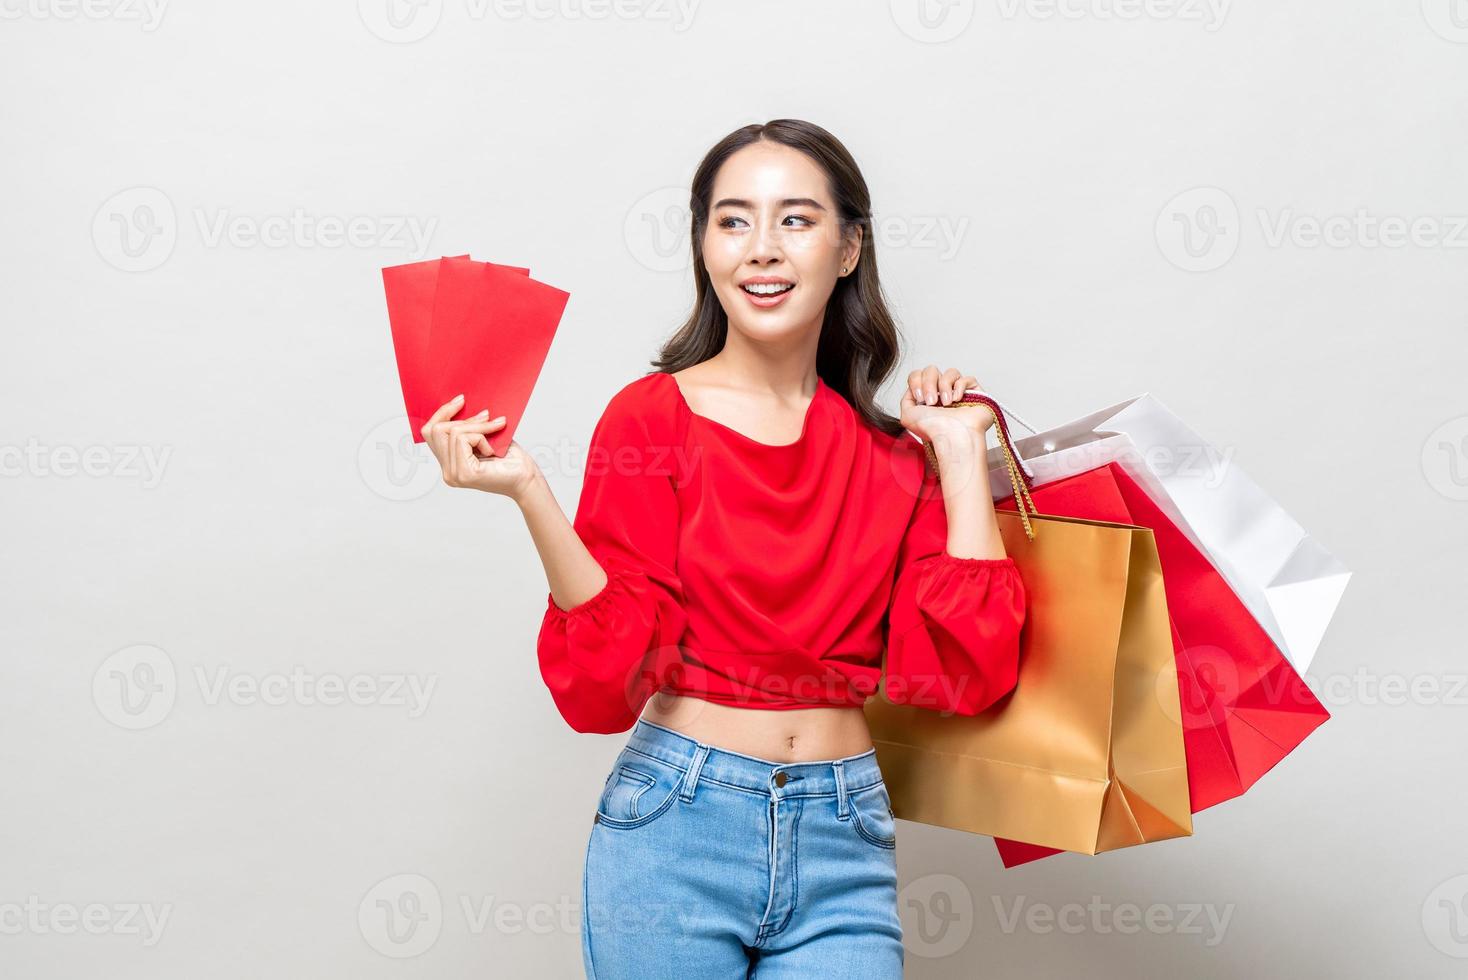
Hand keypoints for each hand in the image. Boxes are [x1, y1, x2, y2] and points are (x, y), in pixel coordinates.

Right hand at [420, 394, 539, 499]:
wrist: (527, 479)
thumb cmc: (511, 459)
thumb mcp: (485, 436)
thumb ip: (468, 427)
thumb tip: (460, 402)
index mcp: (449, 463)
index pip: (429, 432)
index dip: (442, 413)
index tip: (461, 400)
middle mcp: (447, 471)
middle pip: (437, 430)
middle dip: (464, 419)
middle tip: (487, 417)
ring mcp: (453, 474)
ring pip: (453, 432)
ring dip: (478, 426)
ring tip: (496, 428)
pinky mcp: (464, 473)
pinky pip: (463, 439)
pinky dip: (481, 436)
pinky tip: (493, 449)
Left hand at [899, 365, 995, 454]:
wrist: (951, 436)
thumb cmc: (933, 430)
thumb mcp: (907, 415)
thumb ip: (906, 399)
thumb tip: (914, 389)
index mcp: (927, 398)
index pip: (918, 375)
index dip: (916, 381)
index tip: (920, 398)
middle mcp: (942, 394)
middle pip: (932, 370)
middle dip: (929, 384)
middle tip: (931, 402)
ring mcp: (959, 393)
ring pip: (950, 372)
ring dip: (944, 386)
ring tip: (946, 403)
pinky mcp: (975, 393)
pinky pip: (967, 378)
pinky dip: (960, 387)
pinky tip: (957, 400)